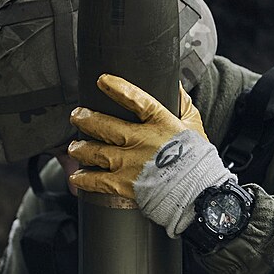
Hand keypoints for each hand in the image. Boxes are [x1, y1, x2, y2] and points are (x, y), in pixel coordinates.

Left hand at [68, 75, 230, 235]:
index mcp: (159, 122)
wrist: (199, 193)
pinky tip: (76, 177)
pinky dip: (83, 180)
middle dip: (86, 119)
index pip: (135, 99)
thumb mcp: (193, 125)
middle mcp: (141, 141)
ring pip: (95, 152)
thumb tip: (175, 84)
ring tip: (75, 147)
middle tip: (76, 116)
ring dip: (80, 149)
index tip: (102, 80)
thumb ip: (182, 103)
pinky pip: (97, 182)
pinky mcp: (125, 185)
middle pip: (105, 126)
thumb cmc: (198, 159)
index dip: (116, 87)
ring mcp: (130, 164)